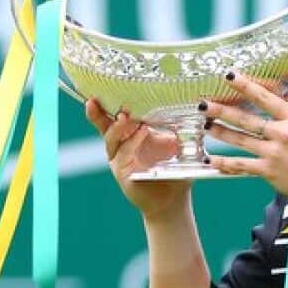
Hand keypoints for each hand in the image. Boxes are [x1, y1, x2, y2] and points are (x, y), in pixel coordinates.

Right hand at [83, 98, 189, 220]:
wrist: (174, 198)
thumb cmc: (174, 170)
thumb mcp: (176, 143)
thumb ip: (176, 126)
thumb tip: (191, 104)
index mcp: (131, 135)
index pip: (114, 116)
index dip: (105, 104)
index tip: (100, 89)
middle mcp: (121, 146)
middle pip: (103, 126)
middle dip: (99, 113)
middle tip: (97, 99)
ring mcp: (120, 159)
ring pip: (111, 139)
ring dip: (118, 127)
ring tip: (125, 116)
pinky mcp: (123, 173)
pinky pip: (125, 154)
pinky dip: (132, 143)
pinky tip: (142, 132)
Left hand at [199, 72, 287, 196]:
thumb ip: (287, 114)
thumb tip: (266, 95)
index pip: (265, 97)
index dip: (245, 85)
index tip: (228, 75)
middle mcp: (283, 133)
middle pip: (246, 119)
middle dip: (222, 111)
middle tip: (204, 105)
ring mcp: (274, 153)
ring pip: (240, 140)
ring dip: (220, 132)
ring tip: (206, 126)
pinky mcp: (268, 171)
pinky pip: (241, 165)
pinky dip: (224, 163)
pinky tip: (210, 160)